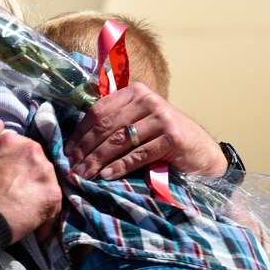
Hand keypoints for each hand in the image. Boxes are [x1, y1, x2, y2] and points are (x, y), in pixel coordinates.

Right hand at [0, 119, 61, 241]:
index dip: (9, 162)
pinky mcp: (53, 194)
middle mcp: (32, 150)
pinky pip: (53, 201)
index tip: (3, 176)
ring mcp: (45, 172)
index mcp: (10, 140)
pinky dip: (44, 209)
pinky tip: (30, 217)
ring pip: (45, 177)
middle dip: (25, 172)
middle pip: (33, 159)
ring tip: (22, 204)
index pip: (16, 146)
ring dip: (36, 188)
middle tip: (12, 190)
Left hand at [65, 83, 227, 179]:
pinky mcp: (172, 137)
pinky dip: (120, 167)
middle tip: (71, 167)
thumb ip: (114, 123)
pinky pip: (138, 154)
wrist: (202, 152)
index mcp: (135, 92)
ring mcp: (162, 117)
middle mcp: (148, 100)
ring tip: (83, 175)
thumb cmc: (164, 139)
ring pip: (119, 140)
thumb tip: (76, 143)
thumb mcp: (139, 123)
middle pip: (106, 126)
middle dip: (85, 149)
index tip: (66, 151)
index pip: (98, 111)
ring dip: (97, 160)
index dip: (80, 133)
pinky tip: (106, 177)